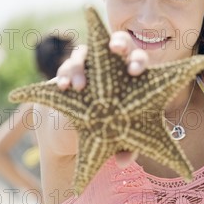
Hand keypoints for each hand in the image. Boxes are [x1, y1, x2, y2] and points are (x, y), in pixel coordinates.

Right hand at [55, 31, 149, 166]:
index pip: (139, 60)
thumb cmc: (111, 130)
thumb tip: (123, 161)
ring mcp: (88, 66)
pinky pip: (65, 67)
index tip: (135, 70)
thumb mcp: (121, 140)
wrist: (79, 132)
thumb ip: (126, 147)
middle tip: (115, 50)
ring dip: (82, 66)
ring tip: (79, 86)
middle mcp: (110, 65)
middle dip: (117, 43)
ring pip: (86, 53)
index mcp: (131, 77)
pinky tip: (64, 89)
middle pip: (118, 43)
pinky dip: (64, 76)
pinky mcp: (67, 73)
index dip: (138, 61)